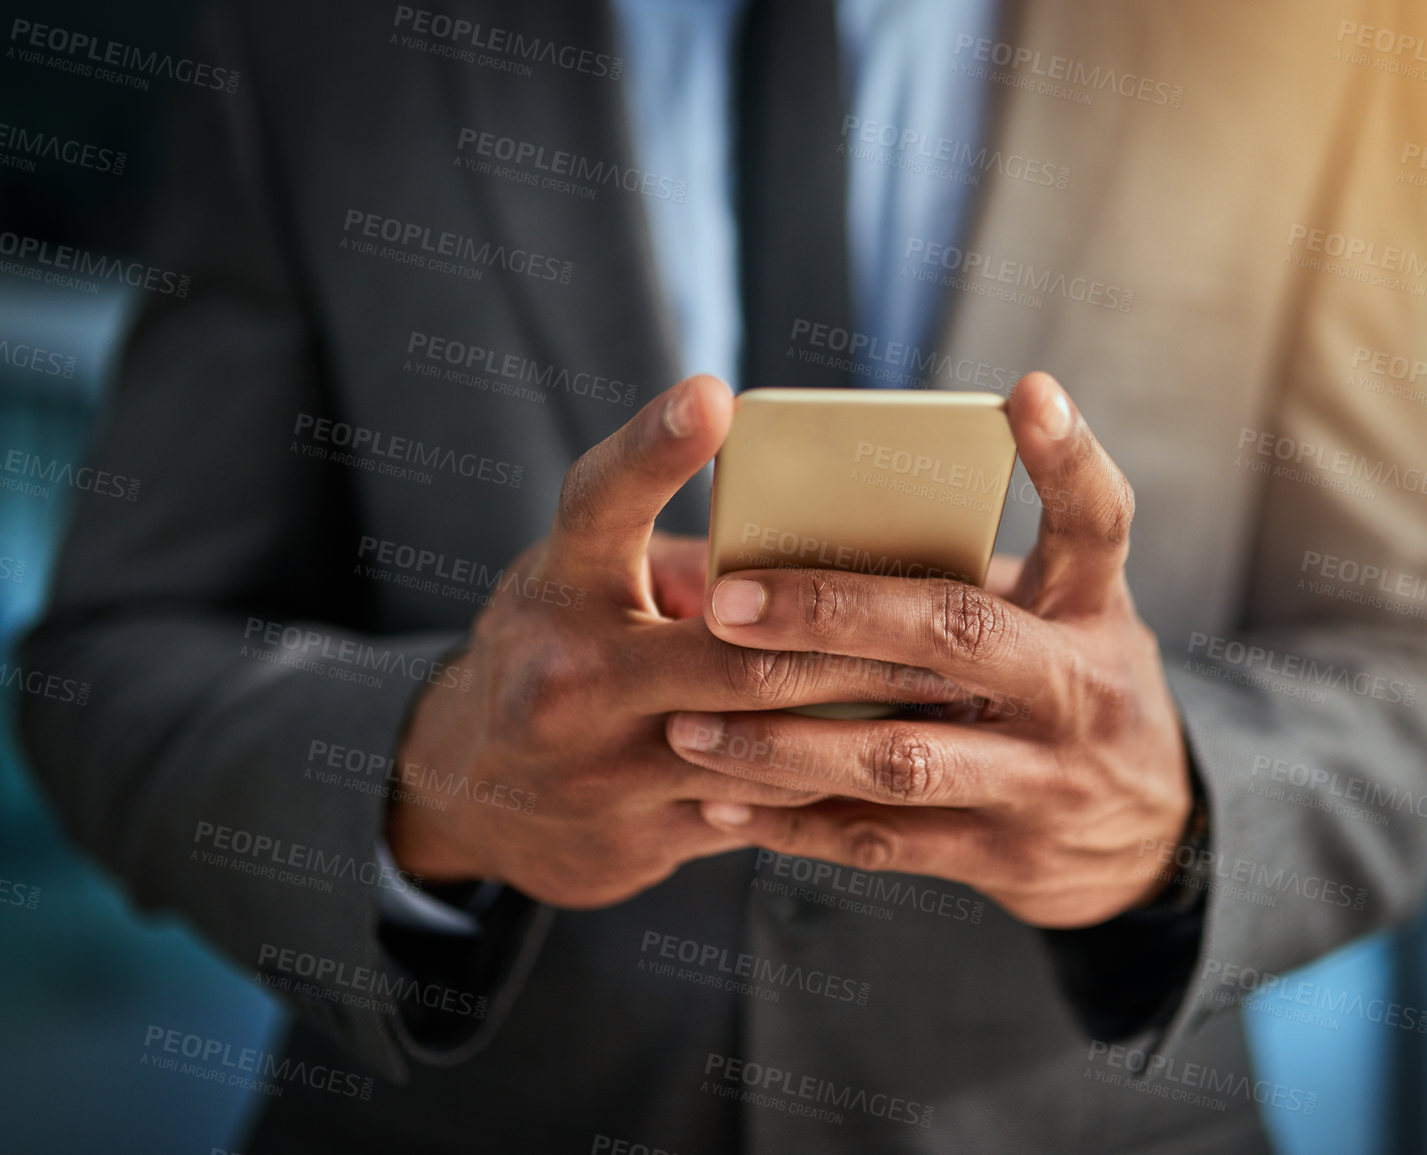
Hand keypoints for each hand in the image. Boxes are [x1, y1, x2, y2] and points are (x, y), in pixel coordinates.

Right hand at [388, 376, 968, 908]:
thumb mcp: (582, 583)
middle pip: (738, 649)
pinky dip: (833, 777)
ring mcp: (601, 769)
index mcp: (557, 587)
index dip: (654, 447)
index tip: (715, 394)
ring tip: (958, 688)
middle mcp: (567, 678)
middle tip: (947, 606)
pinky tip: (899, 756)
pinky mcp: (640, 835)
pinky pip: (763, 807)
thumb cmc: (556, 648)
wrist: (468, 789)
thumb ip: (687, 561)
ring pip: (766, 739)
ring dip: (866, 713)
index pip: (600, 503)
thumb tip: (829, 534)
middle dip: (852, 635)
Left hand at [665, 373, 1192, 928]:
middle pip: (959, 635)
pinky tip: (720, 803)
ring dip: (784, 743)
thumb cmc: (1074, 690)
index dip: (1067, 456)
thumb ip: (982, 576)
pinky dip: (795, 823)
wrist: (1157, 837)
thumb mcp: (1068, 622)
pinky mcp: (1005, 857)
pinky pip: (884, 841)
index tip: (1026, 391)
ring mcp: (1045, 781)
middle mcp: (1078, 690)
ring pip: (901, 759)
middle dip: (834, 615)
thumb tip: (826, 515)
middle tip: (729, 601)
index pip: (1098, 520)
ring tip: (688, 723)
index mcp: (1093, 610)